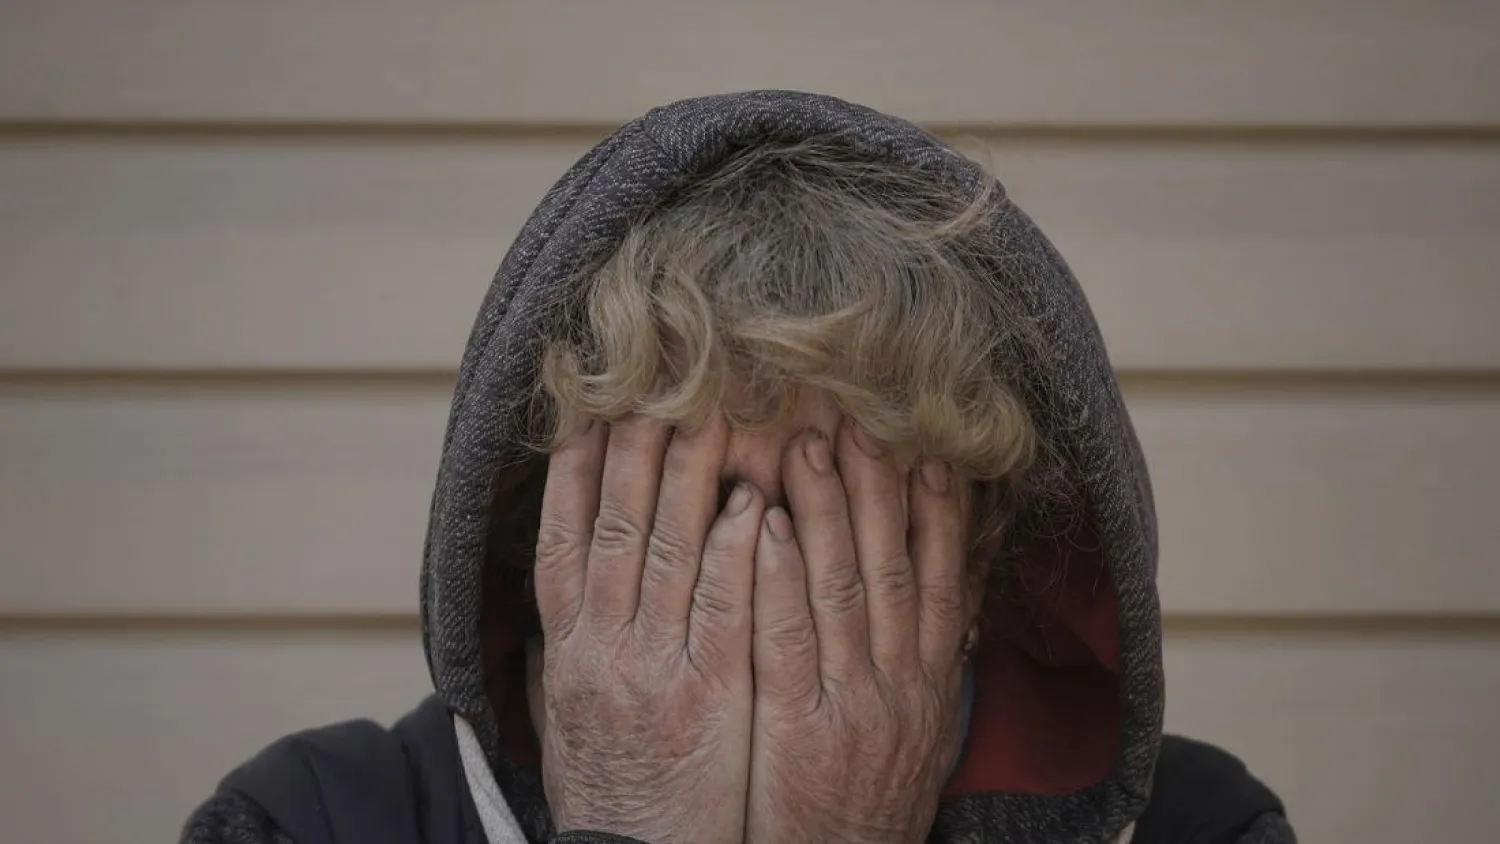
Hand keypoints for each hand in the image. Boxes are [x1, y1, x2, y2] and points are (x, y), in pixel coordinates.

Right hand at [532, 414, 761, 843]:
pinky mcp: (709, 694)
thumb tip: (552, 610)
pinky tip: (753, 504)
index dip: (572, 470)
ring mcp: (652, 668)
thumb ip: (558, 659)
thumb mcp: (566, 724)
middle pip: (614, 525)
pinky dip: (733, 554)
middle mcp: (600, 647)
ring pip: (666, 551)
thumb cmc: (611, 794)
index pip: (561, 539)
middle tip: (660, 379)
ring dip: (689, 476)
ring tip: (713, 413)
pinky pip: (721, 610)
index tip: (588, 409)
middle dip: (635, 446)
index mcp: (566, 649)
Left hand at [747, 425, 972, 843]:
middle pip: (895, 562)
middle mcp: (903, 680)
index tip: (928, 441)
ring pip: (845, 586)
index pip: (942, 572)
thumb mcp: (916, 729)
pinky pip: (790, 640)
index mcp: (930, 676)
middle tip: (861, 411)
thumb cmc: (867, 798)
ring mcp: (854, 701)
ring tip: (806, 442)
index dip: (938, 503)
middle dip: (881, 482)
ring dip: (829, 509)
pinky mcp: (800, 726)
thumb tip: (940, 582)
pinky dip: (780, 578)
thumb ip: (923, 653)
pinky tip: (767, 526)